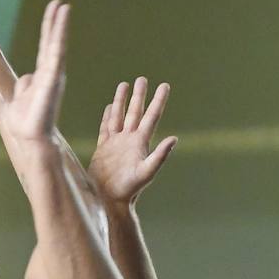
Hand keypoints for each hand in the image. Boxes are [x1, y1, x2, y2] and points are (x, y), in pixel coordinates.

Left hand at [0, 0, 69, 149]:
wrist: (28, 137)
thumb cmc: (24, 122)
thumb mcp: (21, 97)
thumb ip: (25, 85)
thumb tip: (28, 78)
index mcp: (43, 76)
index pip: (46, 46)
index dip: (50, 28)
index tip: (54, 9)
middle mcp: (50, 74)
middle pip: (53, 43)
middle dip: (57, 23)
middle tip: (62, 4)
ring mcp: (53, 77)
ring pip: (56, 46)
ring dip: (60, 26)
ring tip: (63, 7)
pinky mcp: (52, 82)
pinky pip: (56, 56)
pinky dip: (59, 40)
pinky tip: (60, 27)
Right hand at [88, 77, 177, 206]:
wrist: (109, 200)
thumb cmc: (128, 189)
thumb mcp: (146, 172)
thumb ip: (160, 156)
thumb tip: (174, 139)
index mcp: (140, 143)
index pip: (151, 116)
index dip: (158, 101)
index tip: (164, 85)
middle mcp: (129, 140)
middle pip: (135, 112)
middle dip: (139, 96)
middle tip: (142, 79)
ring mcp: (116, 143)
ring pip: (119, 116)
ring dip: (122, 101)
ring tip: (124, 85)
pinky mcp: (104, 149)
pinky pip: (106, 128)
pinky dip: (108, 117)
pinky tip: (110, 107)